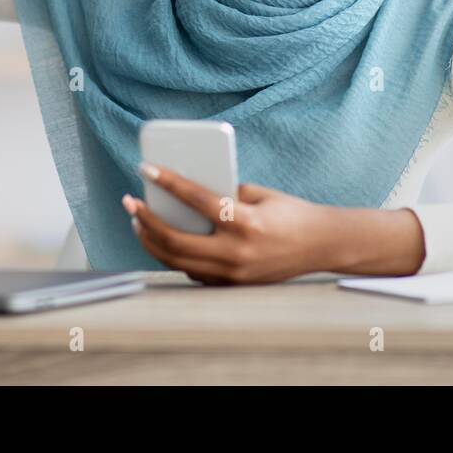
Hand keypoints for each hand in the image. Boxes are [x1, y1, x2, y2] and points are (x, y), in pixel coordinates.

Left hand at [123, 165, 340, 283]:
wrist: (321, 245)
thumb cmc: (290, 212)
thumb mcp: (259, 194)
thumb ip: (225, 193)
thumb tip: (185, 191)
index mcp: (246, 222)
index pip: (197, 200)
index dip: (168, 182)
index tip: (146, 168)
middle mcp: (237, 252)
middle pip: (176, 240)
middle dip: (146, 221)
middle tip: (130, 203)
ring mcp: (233, 273)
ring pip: (178, 261)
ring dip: (152, 241)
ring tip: (138, 223)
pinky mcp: (232, 284)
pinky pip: (193, 273)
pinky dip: (174, 257)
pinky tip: (162, 241)